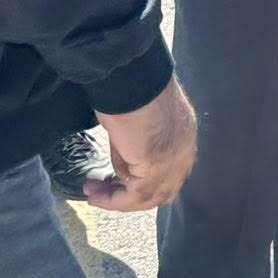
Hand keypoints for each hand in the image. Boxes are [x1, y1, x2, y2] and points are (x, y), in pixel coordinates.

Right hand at [90, 77, 196, 211]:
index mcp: (183, 133)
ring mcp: (175, 160)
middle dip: (132, 194)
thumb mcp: (136, 119)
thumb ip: (136, 143)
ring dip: (119, 199)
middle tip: (104, 192)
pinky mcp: (158, 167)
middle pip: (163, 188)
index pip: (171, 170)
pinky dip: (113, 201)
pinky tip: (94, 195)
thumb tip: (125, 164)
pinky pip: (136, 196)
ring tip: (93, 193)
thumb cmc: (131, 87)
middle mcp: (185, 149)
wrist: (134, 77)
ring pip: (150, 196)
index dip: (144, 181)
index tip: (118, 181)